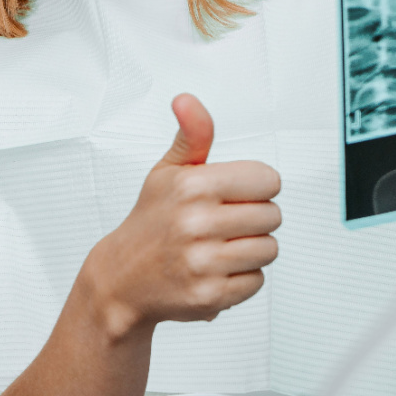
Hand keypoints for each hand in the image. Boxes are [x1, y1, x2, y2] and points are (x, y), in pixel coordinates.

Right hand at [83, 94, 280, 341]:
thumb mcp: (168, 171)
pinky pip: (257, 280)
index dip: (255, 186)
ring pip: (269, 249)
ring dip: (251, 248)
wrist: (123, 277)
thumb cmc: (152, 219)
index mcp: (192, 185)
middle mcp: (197, 223)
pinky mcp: (211, 295)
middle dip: (253, 218)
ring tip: (220, 245)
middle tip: (222, 222)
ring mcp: (204, 262)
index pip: (268, 179)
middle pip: (272, 215)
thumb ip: (192, 135)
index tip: (234, 193)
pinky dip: (241, 277)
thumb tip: (186, 99)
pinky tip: (215, 268)